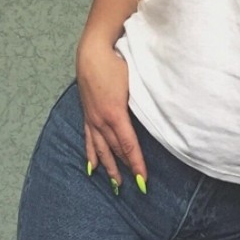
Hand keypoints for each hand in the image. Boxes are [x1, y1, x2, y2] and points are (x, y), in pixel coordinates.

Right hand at [76, 47, 147, 193]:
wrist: (92, 53)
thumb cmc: (116, 65)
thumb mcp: (133, 84)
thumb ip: (140, 103)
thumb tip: (152, 117)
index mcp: (115, 114)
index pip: (128, 146)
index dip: (137, 164)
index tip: (143, 181)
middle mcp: (101, 120)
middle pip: (116, 150)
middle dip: (126, 168)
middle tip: (135, 186)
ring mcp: (92, 118)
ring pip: (101, 149)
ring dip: (109, 167)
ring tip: (115, 183)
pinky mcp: (87, 114)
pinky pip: (88, 139)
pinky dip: (91, 155)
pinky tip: (92, 167)